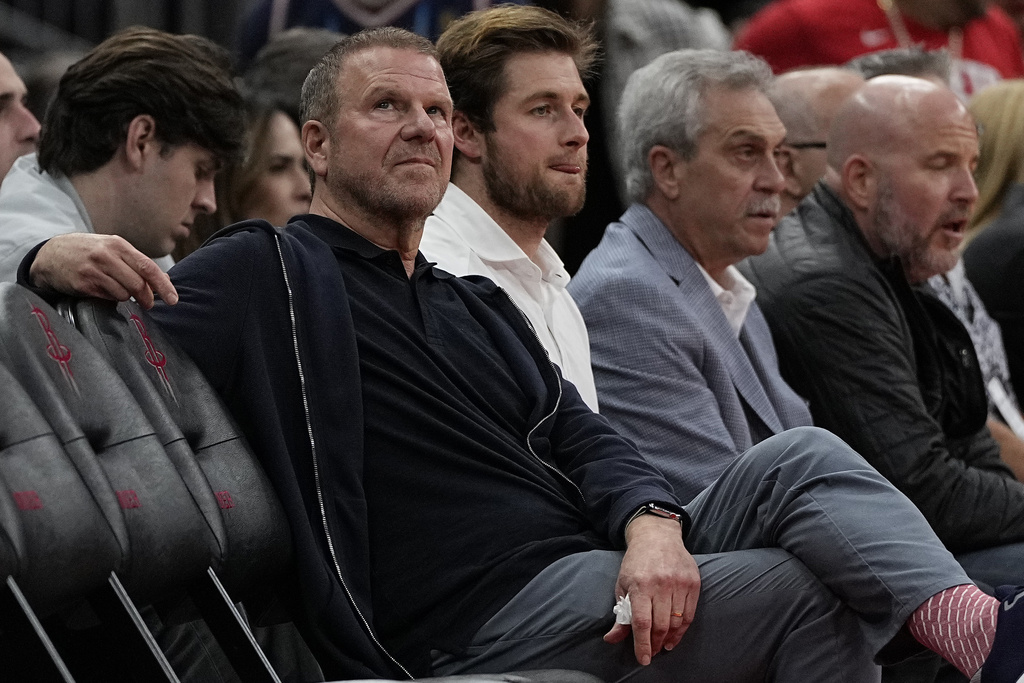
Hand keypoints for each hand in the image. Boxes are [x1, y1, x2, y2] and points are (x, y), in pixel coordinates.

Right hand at [29, 234, 177, 308]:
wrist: (52, 254)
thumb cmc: (89, 252)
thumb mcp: (113, 249)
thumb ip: (137, 263)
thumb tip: (165, 280)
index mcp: (118, 245)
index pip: (148, 267)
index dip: (163, 285)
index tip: (173, 299)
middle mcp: (106, 256)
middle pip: (138, 284)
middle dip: (147, 298)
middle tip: (149, 304)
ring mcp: (93, 270)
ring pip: (123, 294)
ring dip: (126, 297)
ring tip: (117, 290)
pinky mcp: (82, 284)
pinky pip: (107, 298)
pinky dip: (111, 298)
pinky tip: (103, 290)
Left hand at [603, 514, 700, 664]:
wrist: (657, 536)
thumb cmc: (636, 563)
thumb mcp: (622, 585)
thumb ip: (620, 615)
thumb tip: (611, 639)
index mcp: (640, 585)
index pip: (642, 623)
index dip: (642, 644)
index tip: (643, 659)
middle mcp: (661, 584)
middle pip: (661, 625)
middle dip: (655, 644)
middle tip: (651, 652)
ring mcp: (680, 583)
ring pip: (677, 622)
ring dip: (669, 639)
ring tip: (662, 645)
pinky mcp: (694, 582)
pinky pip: (690, 614)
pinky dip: (682, 629)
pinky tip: (675, 636)